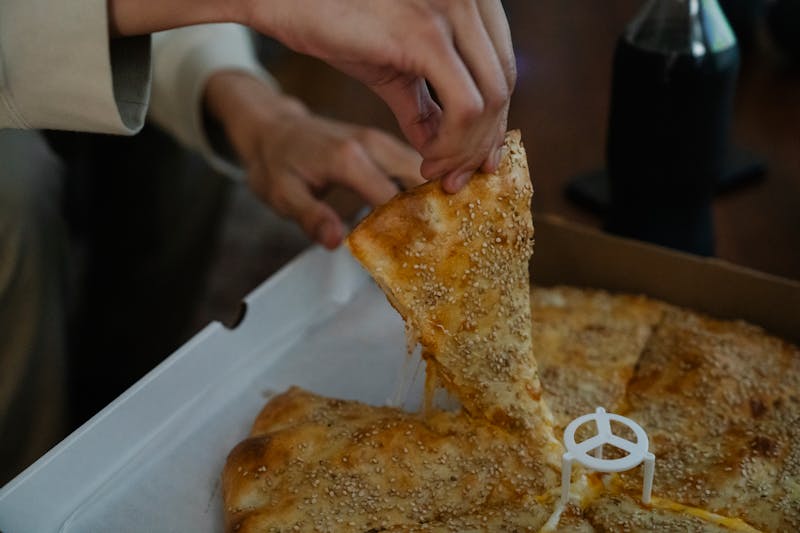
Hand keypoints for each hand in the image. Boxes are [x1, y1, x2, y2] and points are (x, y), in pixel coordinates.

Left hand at [205, 71, 423, 248]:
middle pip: (420, 180)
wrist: (273, 128)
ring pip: (424, 172)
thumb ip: (311, 218)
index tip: (414, 254)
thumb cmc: (276, 163)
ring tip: (438, 234)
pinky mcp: (385, 144)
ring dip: (434, 201)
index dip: (406, 228)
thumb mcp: (283, 195)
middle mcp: (372, 144)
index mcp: (349, 157)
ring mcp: (382, 140)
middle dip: (432, 213)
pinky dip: (424, 190)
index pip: (393, 199)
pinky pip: (416, 167)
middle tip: (436, 247)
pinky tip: (426, 214)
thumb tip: (336, 241)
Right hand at [244, 0, 515, 192]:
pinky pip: (464, 106)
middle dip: (483, 141)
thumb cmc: (328, 23)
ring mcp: (449, 9)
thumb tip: (442, 146)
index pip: (500, 67)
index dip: (492, 120)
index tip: (475, 160)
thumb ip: (422, 102)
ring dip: (466, 149)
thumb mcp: (389, 66)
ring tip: (436, 171)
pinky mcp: (423, 34)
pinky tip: (428, 160)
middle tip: (456, 177)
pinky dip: (453, 144)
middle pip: (501, 85)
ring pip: (489, 100)